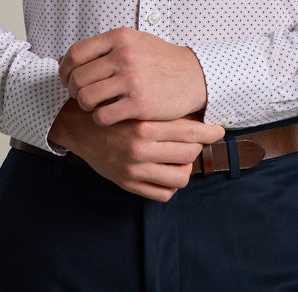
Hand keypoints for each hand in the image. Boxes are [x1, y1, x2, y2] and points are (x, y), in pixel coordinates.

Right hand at [49, 99, 223, 201]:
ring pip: (180, 177)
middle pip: (189, 154)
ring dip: (185, 168)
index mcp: (145, 125)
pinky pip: (163, 194)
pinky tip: (167, 172)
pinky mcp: (128, 184)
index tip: (218, 130)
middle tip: (196, 141)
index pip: (190, 132)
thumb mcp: (136, 104)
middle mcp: (141, 149)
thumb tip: (197, 113)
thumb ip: (162, 110)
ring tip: (181, 158)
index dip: (209, 132)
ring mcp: (135, 170)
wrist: (79, 126)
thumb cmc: (113, 110)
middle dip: (197, 147)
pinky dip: (171, 185)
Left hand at [58, 27, 207, 124]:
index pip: (75, 54)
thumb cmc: (160, 60)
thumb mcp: (134, 42)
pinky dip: (100, 118)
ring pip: (86, 98)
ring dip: (85, 106)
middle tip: (81, 96)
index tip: (67, 79)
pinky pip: (102, 115)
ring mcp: (131, 79)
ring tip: (95, 106)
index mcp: (120, 37)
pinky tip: (109, 115)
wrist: (194, 76)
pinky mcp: (139, 103)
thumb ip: (103, 48)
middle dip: (74, 91)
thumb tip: (65, 60)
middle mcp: (124, 55)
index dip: (65, 70)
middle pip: (78, 78)